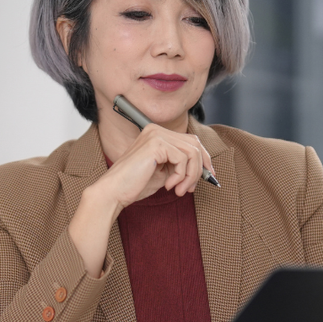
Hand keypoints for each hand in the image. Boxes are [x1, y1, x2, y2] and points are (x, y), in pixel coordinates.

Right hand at [97, 123, 213, 206]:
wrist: (114, 191)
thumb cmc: (135, 184)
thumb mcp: (164, 172)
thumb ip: (180, 165)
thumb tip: (205, 168)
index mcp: (157, 134)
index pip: (190, 140)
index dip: (203, 159)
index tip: (208, 176)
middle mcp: (156, 130)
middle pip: (195, 143)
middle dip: (200, 167)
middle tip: (192, 187)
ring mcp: (156, 135)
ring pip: (192, 152)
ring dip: (190, 175)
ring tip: (180, 190)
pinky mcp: (157, 144)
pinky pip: (183, 159)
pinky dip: (181, 176)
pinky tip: (168, 186)